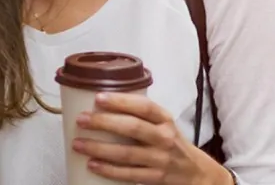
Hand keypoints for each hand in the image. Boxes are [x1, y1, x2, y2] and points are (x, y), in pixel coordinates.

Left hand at [72, 92, 232, 184]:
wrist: (196, 172)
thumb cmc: (171, 143)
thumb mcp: (163, 124)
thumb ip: (141, 115)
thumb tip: (102, 104)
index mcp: (165, 119)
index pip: (144, 106)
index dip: (121, 101)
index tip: (98, 98)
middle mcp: (164, 137)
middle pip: (132, 127)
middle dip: (104, 122)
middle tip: (81, 119)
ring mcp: (161, 159)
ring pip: (127, 153)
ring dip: (100, 148)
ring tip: (79, 144)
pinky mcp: (156, 178)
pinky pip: (129, 174)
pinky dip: (109, 170)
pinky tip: (92, 165)